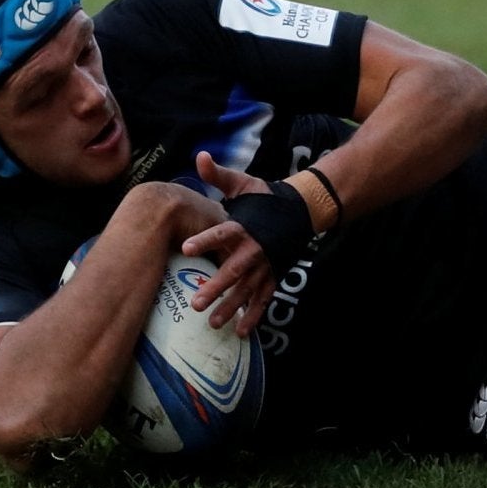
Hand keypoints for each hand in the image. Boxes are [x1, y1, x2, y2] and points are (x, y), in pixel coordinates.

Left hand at [178, 151, 282, 337]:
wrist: (301, 210)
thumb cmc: (264, 198)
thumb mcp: (243, 183)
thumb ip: (218, 174)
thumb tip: (200, 156)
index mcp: (243, 226)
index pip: (221, 233)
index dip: (204, 239)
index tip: (185, 248)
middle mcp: (254, 249)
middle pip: (233, 270)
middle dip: (216, 287)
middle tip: (195, 301)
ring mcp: (266, 266)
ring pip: (247, 290)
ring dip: (231, 307)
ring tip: (212, 322)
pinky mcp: (274, 277)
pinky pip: (264, 300)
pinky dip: (254, 316)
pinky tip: (241, 332)